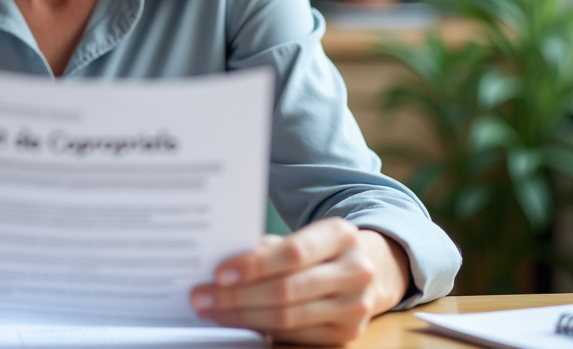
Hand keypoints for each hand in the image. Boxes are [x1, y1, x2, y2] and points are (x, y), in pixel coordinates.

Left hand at [190, 219, 410, 344]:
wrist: (370, 269)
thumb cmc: (320, 250)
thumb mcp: (303, 236)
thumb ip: (269, 247)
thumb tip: (220, 263)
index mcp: (341, 235)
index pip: (292, 253)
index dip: (254, 265)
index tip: (219, 273)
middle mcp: (355, 270)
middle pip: (287, 290)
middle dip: (237, 296)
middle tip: (202, 297)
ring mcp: (355, 306)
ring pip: (288, 318)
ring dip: (242, 316)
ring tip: (211, 311)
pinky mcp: (347, 333)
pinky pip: (296, 336)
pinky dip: (262, 329)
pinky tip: (238, 322)